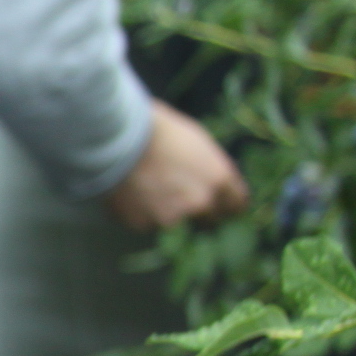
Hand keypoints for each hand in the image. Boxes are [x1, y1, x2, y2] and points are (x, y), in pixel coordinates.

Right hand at [105, 100, 248, 229]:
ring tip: (149, 192)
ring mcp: (172, 218)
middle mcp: (201, 204)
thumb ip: (211, 171)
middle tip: (182, 199)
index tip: (217, 203)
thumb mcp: (199, 145)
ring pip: (177, 225)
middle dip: (200, 213)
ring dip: (168, 214)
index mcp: (220, 179)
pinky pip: (148, 224)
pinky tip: (132, 195)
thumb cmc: (160, 130)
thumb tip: (213, 187)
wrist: (119, 137)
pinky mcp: (144, 225)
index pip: (236, 206)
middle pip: (210, 221)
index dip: (225, 203)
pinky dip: (142, 214)